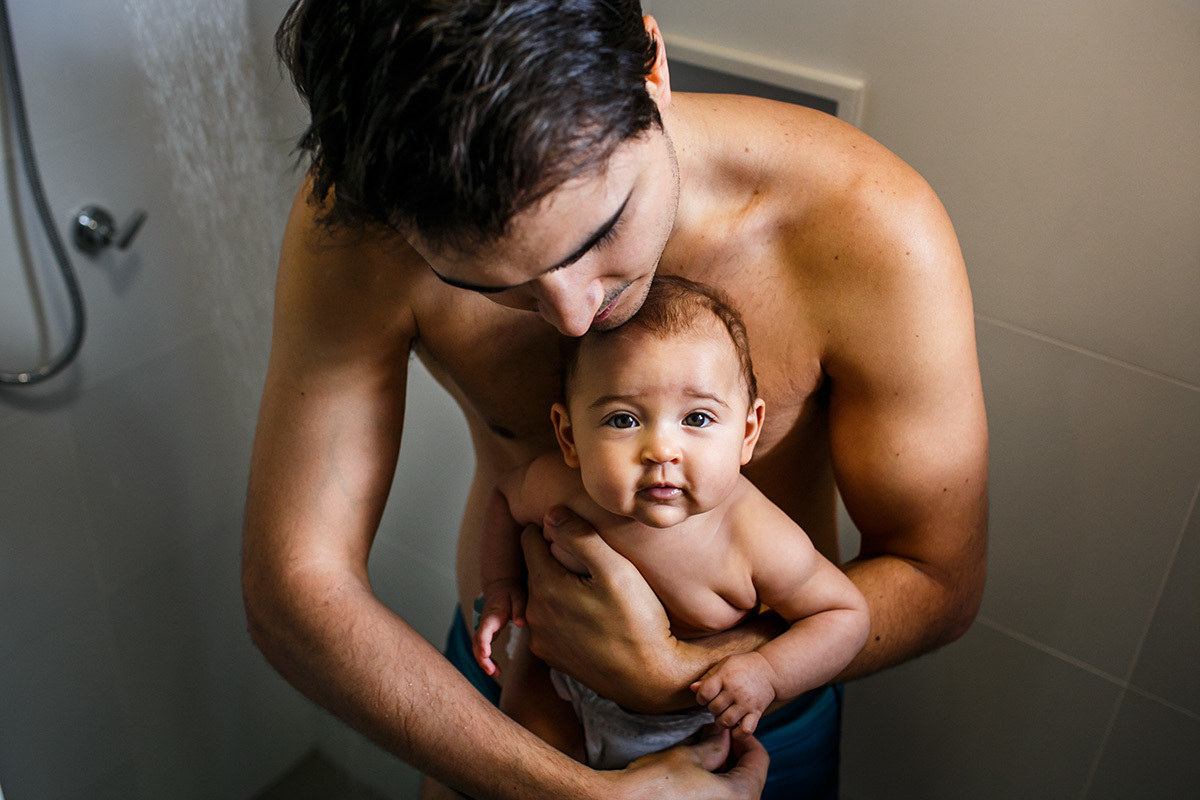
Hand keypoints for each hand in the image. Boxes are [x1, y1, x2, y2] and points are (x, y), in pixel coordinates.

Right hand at [472, 578, 526, 676]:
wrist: (501, 587)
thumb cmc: (511, 592)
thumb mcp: (519, 597)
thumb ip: (520, 610)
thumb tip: (521, 624)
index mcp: (492, 615)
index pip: (484, 630)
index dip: (483, 642)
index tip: (486, 653)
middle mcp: (484, 623)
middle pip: (477, 642)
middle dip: (482, 658)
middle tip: (492, 671)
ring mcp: (484, 629)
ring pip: (477, 648)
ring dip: (484, 662)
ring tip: (496, 673)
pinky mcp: (487, 634)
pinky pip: (482, 649)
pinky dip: (487, 661)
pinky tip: (496, 670)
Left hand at [521, 507, 681, 710]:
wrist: (651, 679)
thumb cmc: (638, 621)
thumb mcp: (615, 569)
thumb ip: (580, 536)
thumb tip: (551, 513)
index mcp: (545, 587)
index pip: (530, 539)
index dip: (552, 528)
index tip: (573, 529)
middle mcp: (534, 614)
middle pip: (536, 568)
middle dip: (555, 558)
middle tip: (589, 558)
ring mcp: (541, 639)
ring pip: (543, 595)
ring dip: (559, 586)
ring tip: (593, 587)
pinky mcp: (553, 657)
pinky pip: (551, 622)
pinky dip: (563, 613)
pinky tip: (591, 615)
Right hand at [618, 726, 768, 798]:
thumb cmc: (656, 781)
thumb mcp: (690, 755)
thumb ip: (716, 743)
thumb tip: (723, 732)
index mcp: (741, 796)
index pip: (759, 761)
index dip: (746, 739)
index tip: (731, 729)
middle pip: (749, 777)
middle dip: (735, 755)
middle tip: (717, 737)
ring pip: (736, 790)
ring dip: (726, 770)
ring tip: (705, 753)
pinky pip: (721, 799)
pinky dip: (715, 785)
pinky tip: (698, 773)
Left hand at [691, 653, 776, 736]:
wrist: (770, 670)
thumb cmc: (743, 666)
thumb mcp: (724, 664)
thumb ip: (708, 677)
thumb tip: (692, 688)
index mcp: (725, 676)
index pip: (705, 693)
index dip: (701, 697)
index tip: (706, 696)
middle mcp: (735, 691)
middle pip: (714, 709)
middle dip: (712, 708)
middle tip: (718, 703)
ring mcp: (747, 703)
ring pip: (726, 721)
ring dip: (721, 721)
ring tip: (725, 714)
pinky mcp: (757, 713)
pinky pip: (745, 731)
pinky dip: (738, 733)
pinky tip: (736, 725)